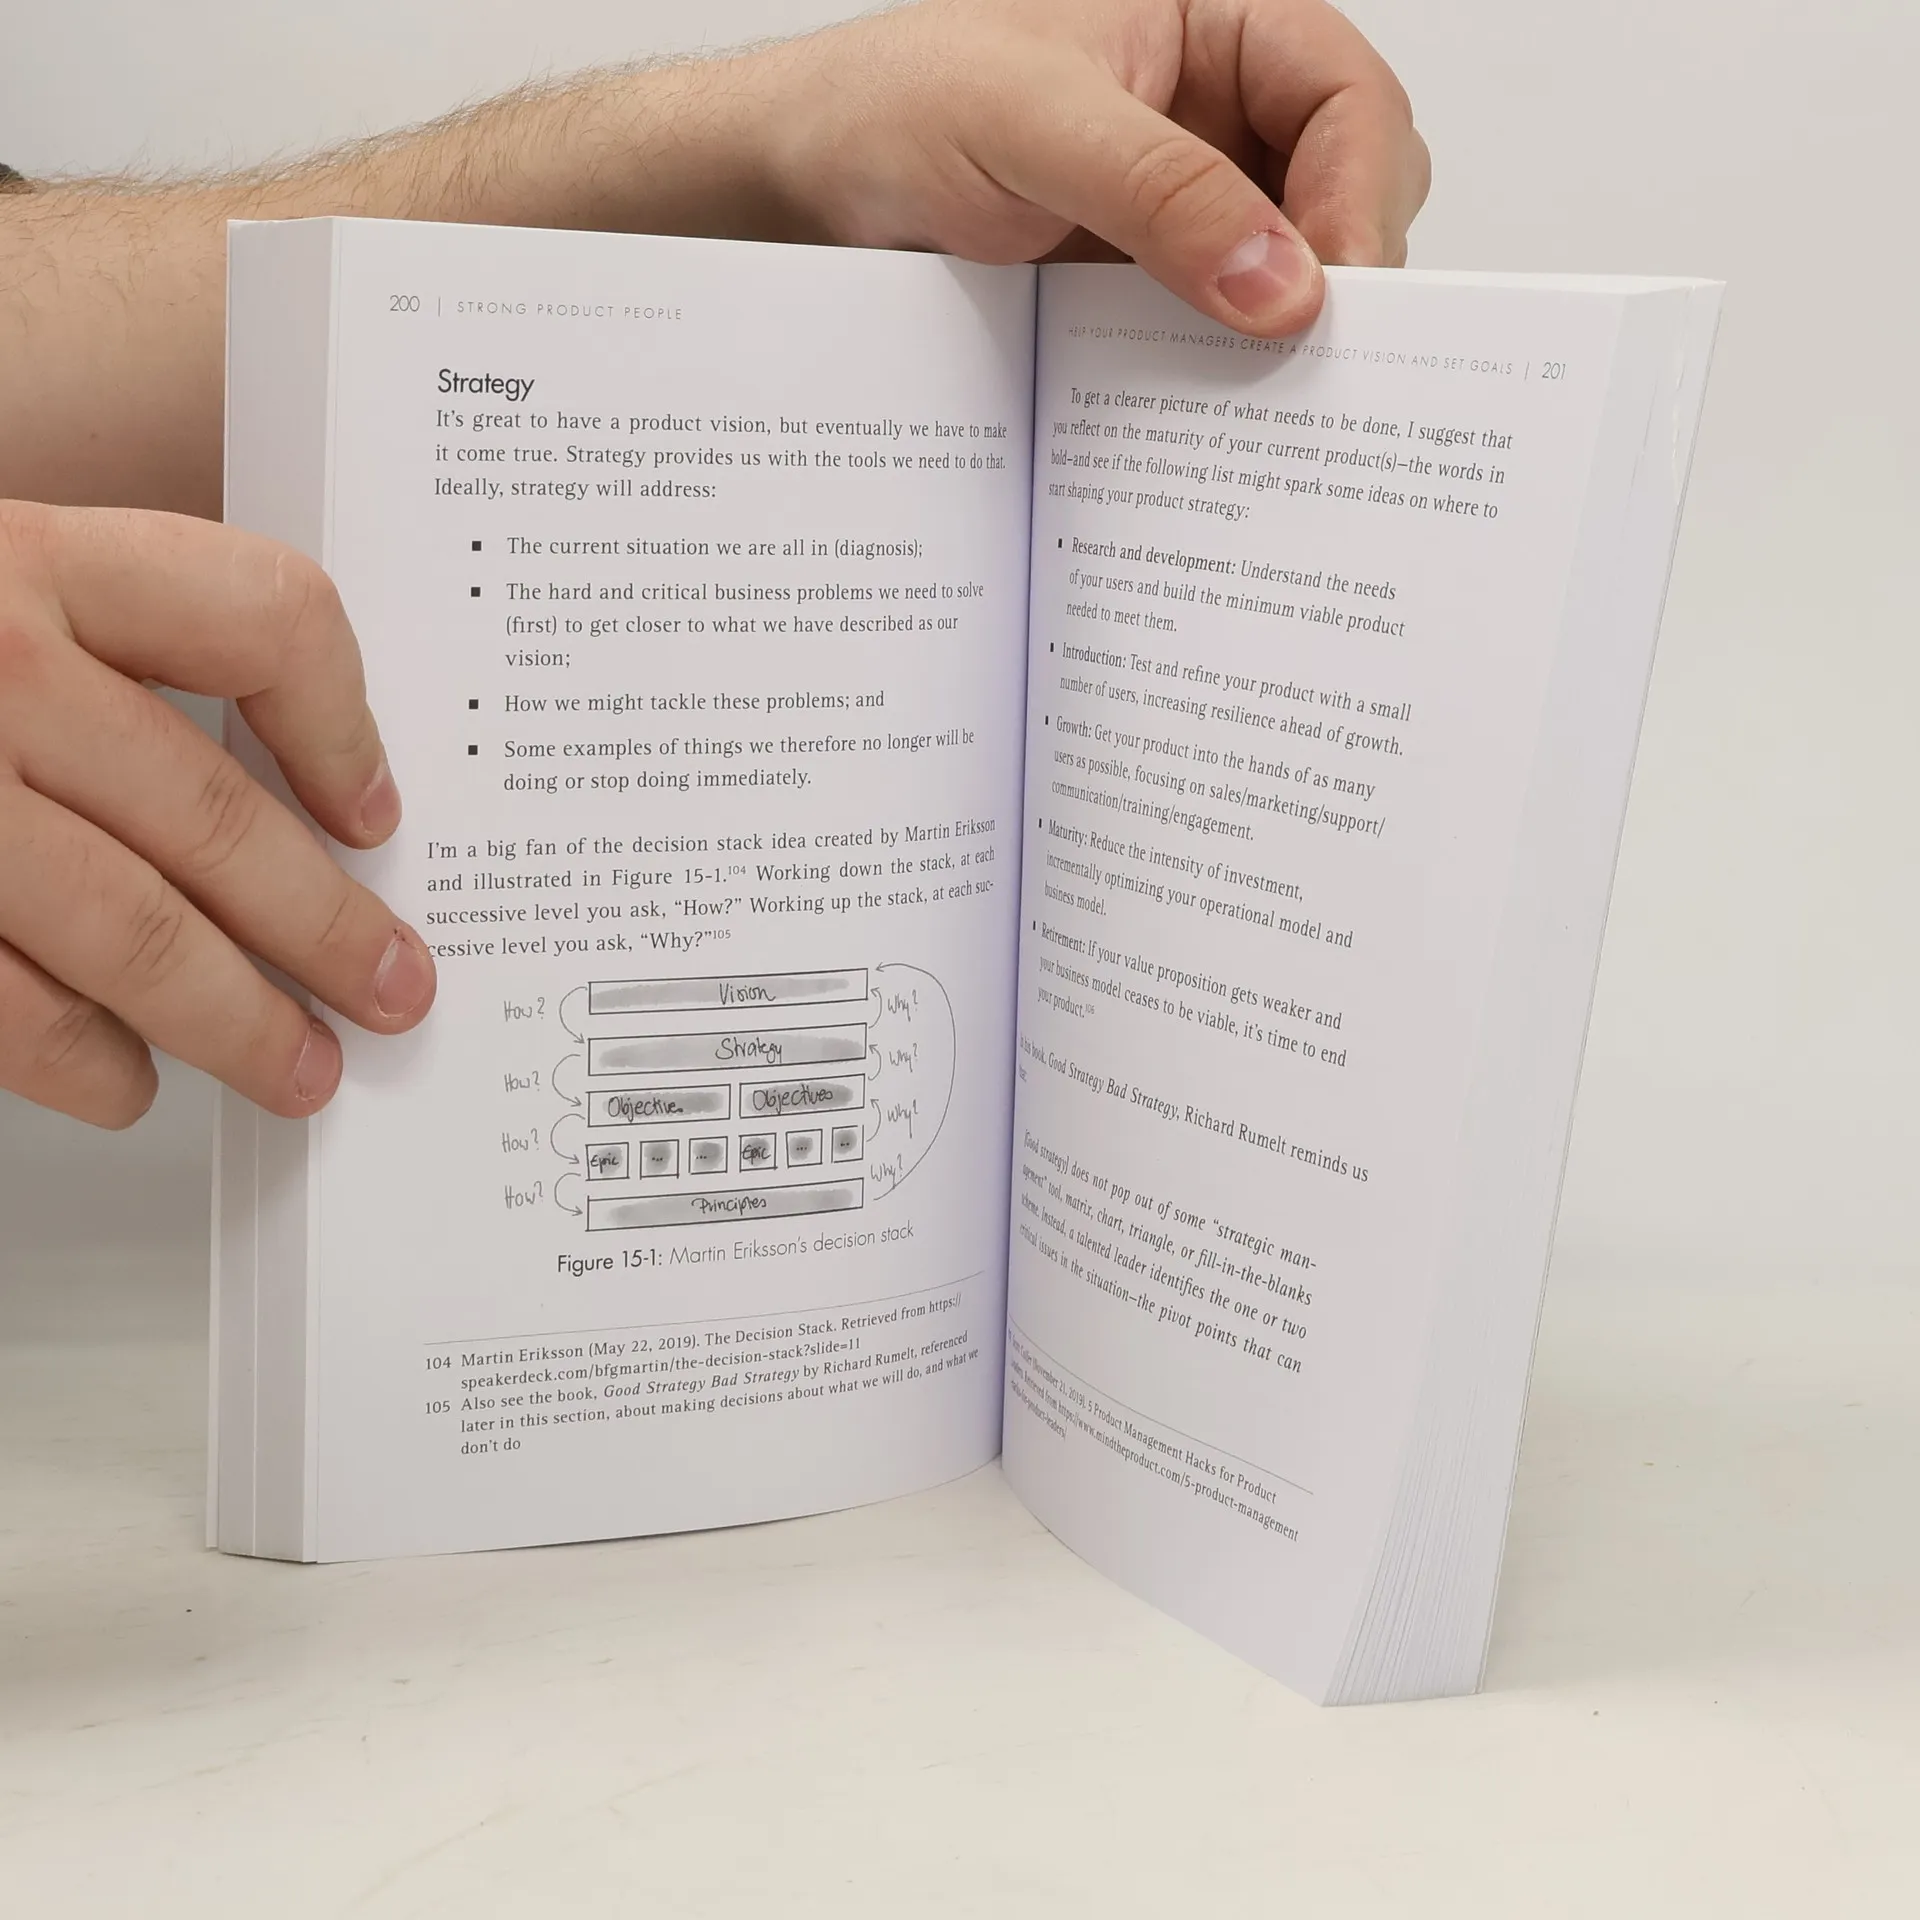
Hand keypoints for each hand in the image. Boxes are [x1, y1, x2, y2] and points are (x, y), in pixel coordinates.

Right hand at [0, 502, 435, 1126]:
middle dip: (322, 927)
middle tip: (393, 991)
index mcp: (26, 558)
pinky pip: (3, 1003)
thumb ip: (97, 641)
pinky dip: (78, 1059)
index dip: (343, 724)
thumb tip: (278, 785)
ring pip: (126, 928)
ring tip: (297, 1070)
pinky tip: (125, 1081)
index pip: (260, 617)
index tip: (377, 814)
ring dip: (230, 1019)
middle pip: (210, 813)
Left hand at [758, 0, 1428, 335]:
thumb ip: (1160, 192)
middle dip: (1346, 266)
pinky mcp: (1150, 280)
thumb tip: (1283, 285)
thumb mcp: (1031, 125)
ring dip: (1292, 328)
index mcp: (1215, 23)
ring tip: (1272, 397)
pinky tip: (1214, 407)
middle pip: (1350, 182)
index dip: (1361, 189)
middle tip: (1316, 357)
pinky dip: (1230, 366)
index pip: (1346, 94)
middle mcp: (1218, 110)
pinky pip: (1223, 324)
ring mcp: (1189, 201)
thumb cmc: (895, 106)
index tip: (1335, 288)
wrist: (808, 188)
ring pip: (1298, 265)